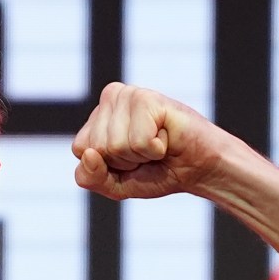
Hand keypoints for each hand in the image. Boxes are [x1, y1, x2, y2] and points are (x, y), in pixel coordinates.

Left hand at [71, 82, 232, 201]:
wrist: (197, 168)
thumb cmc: (156, 171)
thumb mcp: (114, 184)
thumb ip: (90, 177)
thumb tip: (89, 154)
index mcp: (97, 116)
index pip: (80, 149)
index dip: (106, 165)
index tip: (130, 158)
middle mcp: (110, 98)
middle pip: (96, 147)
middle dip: (123, 161)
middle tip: (146, 152)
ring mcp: (128, 95)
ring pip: (114, 145)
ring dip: (140, 155)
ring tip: (157, 144)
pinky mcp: (147, 98)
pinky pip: (138, 141)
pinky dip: (154, 149)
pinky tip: (166, 137)